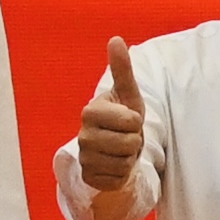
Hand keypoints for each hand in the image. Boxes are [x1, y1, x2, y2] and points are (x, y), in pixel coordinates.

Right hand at [75, 37, 146, 199]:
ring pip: (125, 164)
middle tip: (125, 136)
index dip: (136, 121)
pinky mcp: (90, 178)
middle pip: (130, 144)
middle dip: (134, 141)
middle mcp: (82, 136)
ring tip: (121, 150)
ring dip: (129, 158)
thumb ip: (122, 68)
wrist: (113, 148)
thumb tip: (116, 39)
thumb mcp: (127, 94)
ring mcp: (85, 159)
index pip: (131, 121)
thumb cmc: (122, 117)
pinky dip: (122, 174)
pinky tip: (115, 165)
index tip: (127, 119)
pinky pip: (118, 180)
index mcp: (90, 111)